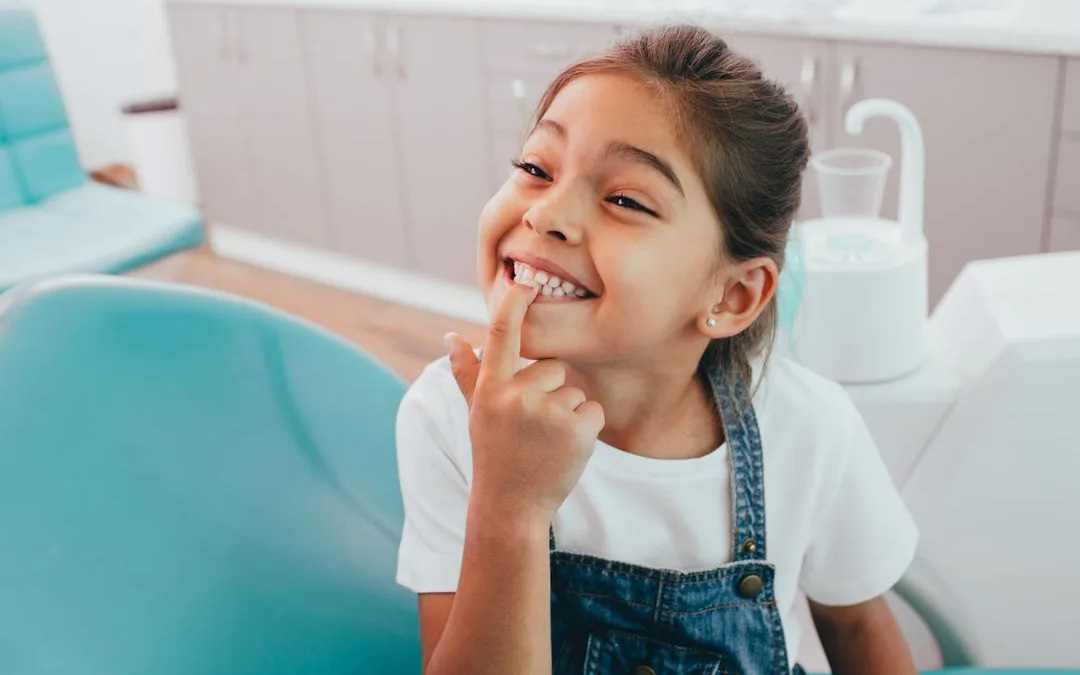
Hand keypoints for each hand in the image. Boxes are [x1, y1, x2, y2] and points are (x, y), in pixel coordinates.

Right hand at [447, 281, 604, 523]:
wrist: (511, 506)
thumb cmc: (494, 454)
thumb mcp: (477, 413)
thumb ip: (467, 374)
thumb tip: (452, 337)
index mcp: (490, 388)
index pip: (501, 334)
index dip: (514, 303)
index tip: (525, 280)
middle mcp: (516, 396)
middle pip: (552, 367)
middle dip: (550, 391)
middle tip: (532, 427)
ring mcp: (547, 413)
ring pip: (574, 390)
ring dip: (567, 413)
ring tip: (546, 442)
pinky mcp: (577, 429)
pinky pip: (593, 410)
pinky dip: (586, 429)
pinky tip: (565, 449)